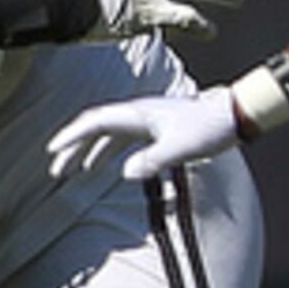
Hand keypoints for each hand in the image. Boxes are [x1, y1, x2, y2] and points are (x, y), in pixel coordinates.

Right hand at [45, 88, 240, 182]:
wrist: (237, 114)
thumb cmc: (211, 128)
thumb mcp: (182, 148)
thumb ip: (153, 160)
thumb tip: (124, 174)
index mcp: (139, 114)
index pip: (95, 122)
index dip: (72, 136)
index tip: (52, 151)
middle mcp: (139, 113)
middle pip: (96, 127)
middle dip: (73, 147)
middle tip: (55, 169)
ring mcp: (148, 119)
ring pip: (109, 134)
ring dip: (89, 151)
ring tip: (73, 171)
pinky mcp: (158, 127)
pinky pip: (124, 139)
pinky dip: (109, 151)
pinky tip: (107, 167)